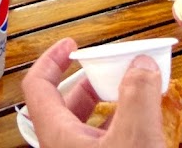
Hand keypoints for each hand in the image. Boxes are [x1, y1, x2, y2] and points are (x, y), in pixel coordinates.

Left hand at [22, 38, 166, 147]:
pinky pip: (105, 140)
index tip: (71, 44)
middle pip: (68, 101)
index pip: (37, 84)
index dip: (51, 59)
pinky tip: (144, 123)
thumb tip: (142, 64)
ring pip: (88, 123)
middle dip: (91, 79)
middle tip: (112, 66)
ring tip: (134, 89)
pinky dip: (121, 124)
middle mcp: (63, 145)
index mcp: (56, 133)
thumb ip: (138, 96)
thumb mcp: (135, 137)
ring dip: (110, 102)